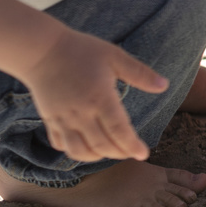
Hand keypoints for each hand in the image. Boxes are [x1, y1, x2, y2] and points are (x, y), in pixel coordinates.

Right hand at [22, 28, 168, 162]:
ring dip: (97, 157)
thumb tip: (164, 85)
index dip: (132, 145)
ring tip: (111, 152)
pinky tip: (86, 148)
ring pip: (79, 150)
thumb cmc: (81, 50)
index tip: (143, 154)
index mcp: (100, 98)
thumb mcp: (115, 56)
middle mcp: (80, 113)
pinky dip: (74, 151)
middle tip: (131, 153)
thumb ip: (140, 73)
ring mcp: (62, 119)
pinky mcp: (49, 119)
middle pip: (101, 145)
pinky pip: (60, 144)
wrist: (41, 50)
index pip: (118, 131)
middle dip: (119, 153)